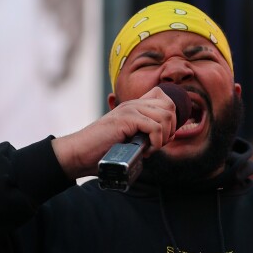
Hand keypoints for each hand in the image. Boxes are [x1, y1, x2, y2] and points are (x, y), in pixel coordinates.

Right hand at [51, 86, 177, 178]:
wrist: (80, 153)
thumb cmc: (102, 150)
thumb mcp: (131, 140)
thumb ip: (148, 135)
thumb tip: (172, 136)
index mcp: (134, 106)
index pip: (165, 99)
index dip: (171, 118)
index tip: (162, 136)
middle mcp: (133, 104)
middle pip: (170, 106)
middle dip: (170, 129)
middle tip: (156, 145)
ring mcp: (130, 109)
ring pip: (166, 116)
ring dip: (163, 137)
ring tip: (149, 149)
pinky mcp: (126, 119)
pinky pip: (155, 127)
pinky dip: (156, 142)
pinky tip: (146, 151)